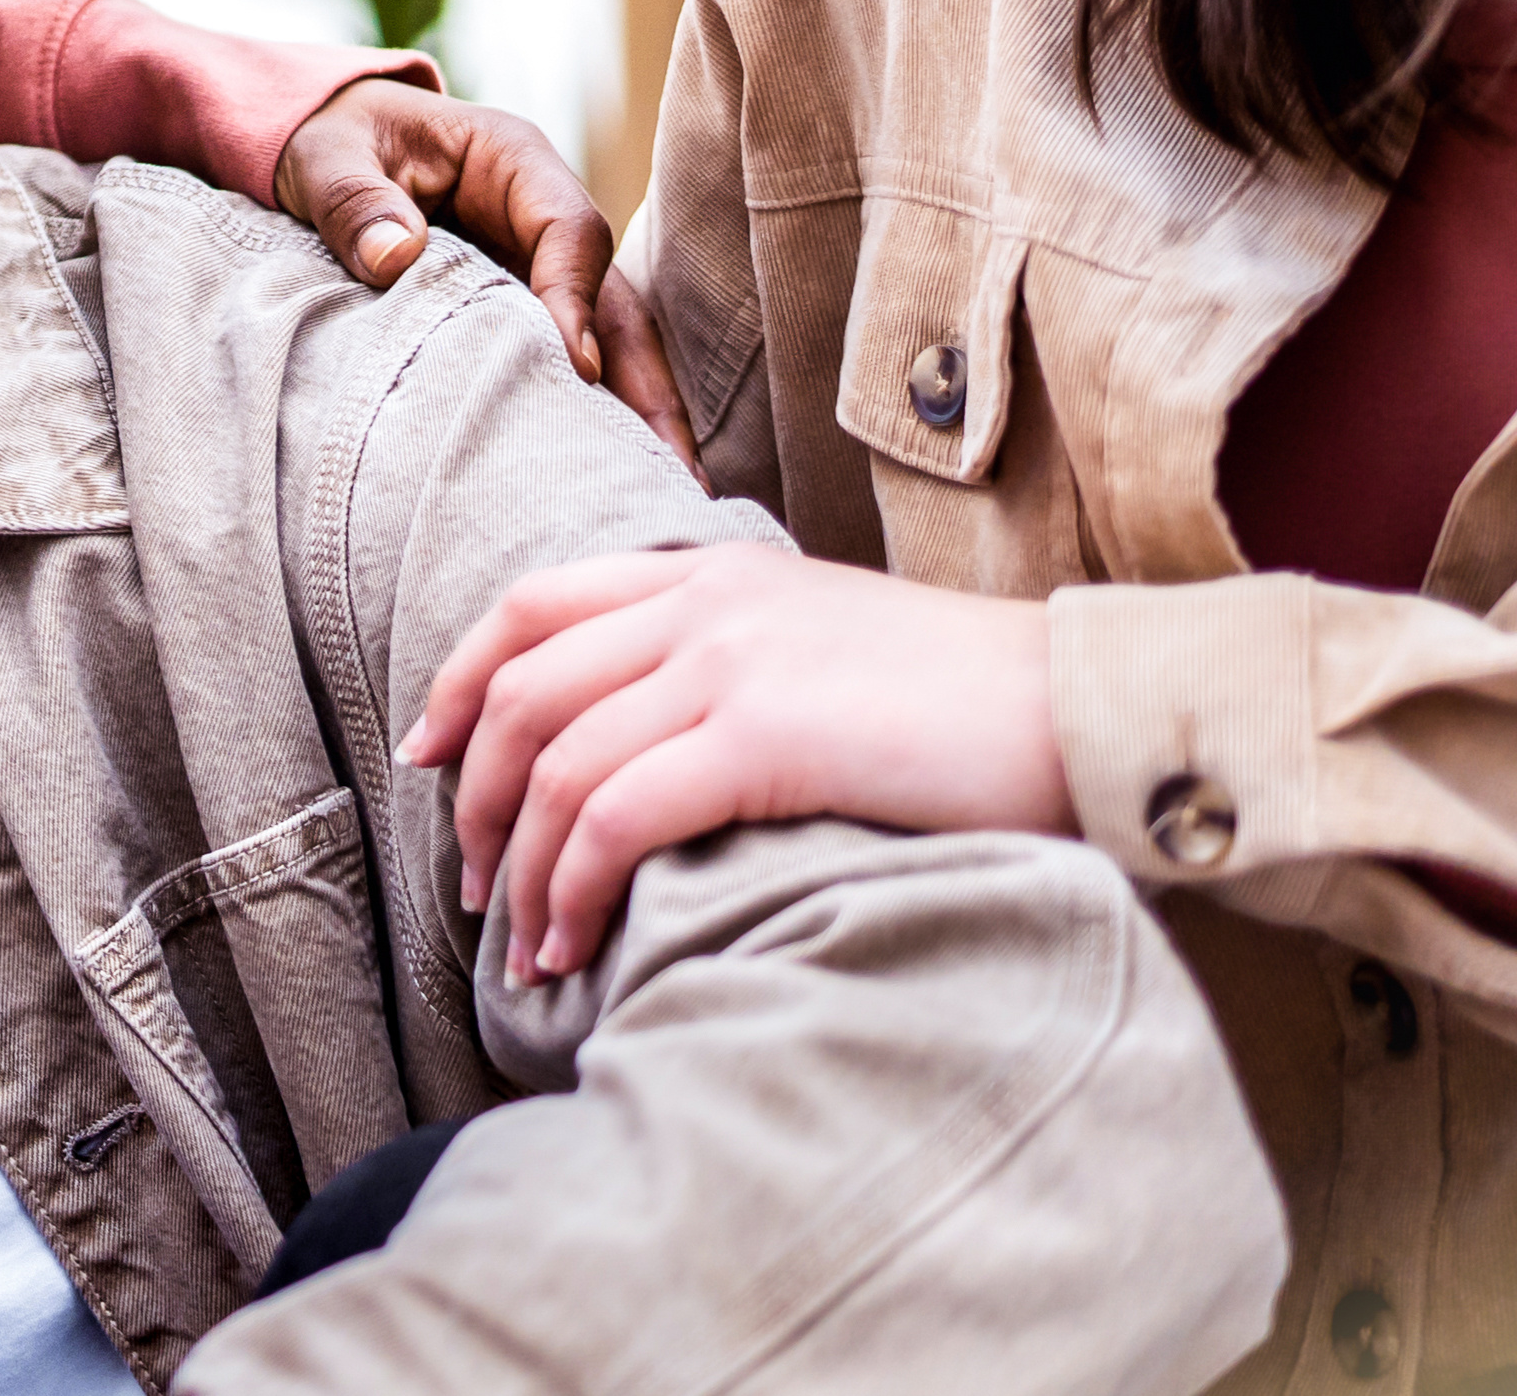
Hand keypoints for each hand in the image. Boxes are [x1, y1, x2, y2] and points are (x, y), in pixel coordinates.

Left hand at [275, 74, 696, 475]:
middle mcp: (543, 213)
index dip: (575, 298)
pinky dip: (594, 411)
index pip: (569, 229)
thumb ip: (353, 200)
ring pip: (608, 338)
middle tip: (675, 465)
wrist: (322, 141)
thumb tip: (393, 257)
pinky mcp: (522, 306)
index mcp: (513, 160)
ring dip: (639, 410)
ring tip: (669, 487)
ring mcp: (539, 264)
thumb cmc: (332, 139)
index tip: (577, 368)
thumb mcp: (325, 157)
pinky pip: (567, 358)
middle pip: (614, 298)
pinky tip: (608, 470)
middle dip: (648, 381)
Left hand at [398, 544, 1071, 981]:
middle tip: (473, 883)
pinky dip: (575, 887)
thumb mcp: (830, 652)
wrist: (1088, 707)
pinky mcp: (762, 735)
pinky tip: (576, 945)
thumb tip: (661, 751)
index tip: (427, 755)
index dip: (462, 682)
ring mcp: (729, 662)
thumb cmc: (979, 708)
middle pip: (523, 690)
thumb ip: (739, 670)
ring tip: (526, 944)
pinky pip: (614, 814)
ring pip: (554, 763)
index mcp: (713, 572)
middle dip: (472, 795)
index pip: (535, 606)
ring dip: (521, 866)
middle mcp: (703, 602)